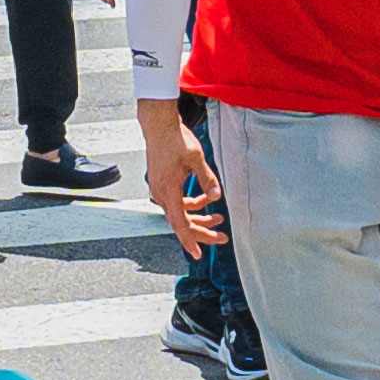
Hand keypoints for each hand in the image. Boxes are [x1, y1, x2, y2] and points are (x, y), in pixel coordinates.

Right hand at [143, 99, 222, 250]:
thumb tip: (218, 197)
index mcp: (168, 190)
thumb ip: (207, 179)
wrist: (158, 125)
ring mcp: (161, 189)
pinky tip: (208, 198)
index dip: (189, 240)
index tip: (197, 254)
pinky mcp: (164, 184)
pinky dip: (193, 204)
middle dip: (202, 231)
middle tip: (221, 238)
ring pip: (181, 213)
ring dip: (199, 218)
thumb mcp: (196, 158)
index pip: (179, 223)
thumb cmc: (175, 139)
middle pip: (181, 222)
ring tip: (219, 220)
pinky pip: (178, 202)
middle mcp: (161, 193)